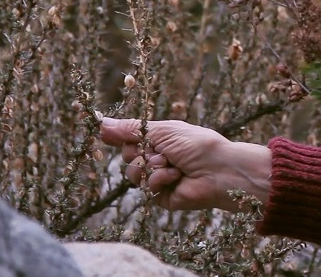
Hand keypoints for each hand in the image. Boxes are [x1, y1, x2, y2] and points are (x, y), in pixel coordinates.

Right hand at [100, 118, 271, 212]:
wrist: (219, 170)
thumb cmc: (197, 144)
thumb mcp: (162, 130)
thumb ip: (130, 129)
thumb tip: (101, 123)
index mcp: (159, 139)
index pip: (129, 138)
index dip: (122, 137)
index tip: (109, 134)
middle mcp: (157, 158)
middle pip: (127, 156)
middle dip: (140, 151)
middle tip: (159, 149)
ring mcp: (158, 178)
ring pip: (133, 173)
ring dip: (151, 165)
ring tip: (171, 163)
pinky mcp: (161, 196)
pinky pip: (146, 187)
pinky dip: (159, 179)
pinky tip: (176, 176)